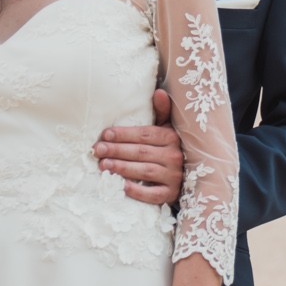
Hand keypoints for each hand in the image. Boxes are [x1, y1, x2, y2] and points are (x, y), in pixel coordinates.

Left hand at [94, 88, 184, 204]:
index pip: (144, 134)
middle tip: (97, 150)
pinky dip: (138, 191)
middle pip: (141, 152)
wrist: (188, 177)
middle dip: (117, 150)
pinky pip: (153, 194)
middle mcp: (174, 156)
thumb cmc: (169, 150)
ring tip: (103, 165)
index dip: (124, 134)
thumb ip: (162, 112)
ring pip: (145, 171)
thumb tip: (159, 92)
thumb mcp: (168, 129)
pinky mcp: (171, 194)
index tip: (105, 134)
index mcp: (171, 138)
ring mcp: (173, 176)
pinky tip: (122, 186)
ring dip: (122, 168)